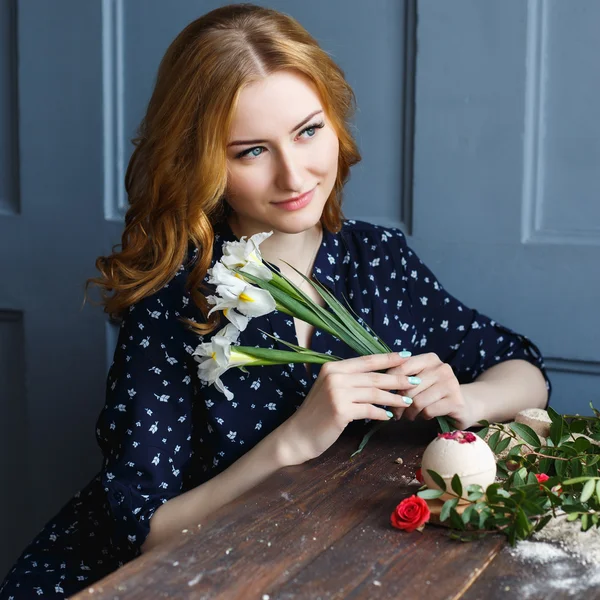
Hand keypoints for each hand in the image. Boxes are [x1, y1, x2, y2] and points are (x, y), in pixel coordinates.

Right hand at [277, 352, 420, 465]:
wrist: (298, 435)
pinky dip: (381, 413)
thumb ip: (350, 380)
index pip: (366, 360)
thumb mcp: (330, 389)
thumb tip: (379, 375)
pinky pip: (369, 409)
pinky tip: (389, 416)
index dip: (388, 358)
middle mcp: (334, 376)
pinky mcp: (341, 410)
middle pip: (374, 376)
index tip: (406, 357)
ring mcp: (337, 392)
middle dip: (397, 378)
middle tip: (415, 381)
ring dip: (394, 397)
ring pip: (374, 392)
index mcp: (332, 367)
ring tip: (407, 402)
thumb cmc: (318, 414)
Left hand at [387, 352, 479, 429]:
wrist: (465, 404)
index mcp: (430, 358)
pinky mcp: (456, 401)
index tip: (383, 393)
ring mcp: (451, 384)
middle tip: (395, 412)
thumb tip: (379, 383)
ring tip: (409, 415)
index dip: (389, 382)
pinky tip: (425, 416)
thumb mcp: (420, 379)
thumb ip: (403, 376)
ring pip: (417, 401)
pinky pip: (428, 411)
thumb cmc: (434, 392)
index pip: (401, 367)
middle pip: (408, 387)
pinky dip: (423, 416)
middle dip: (398, 402)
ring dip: (409, 412)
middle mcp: (442, 368)